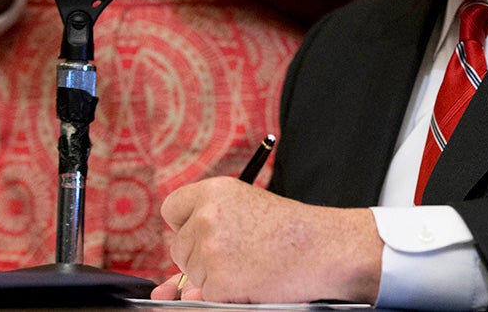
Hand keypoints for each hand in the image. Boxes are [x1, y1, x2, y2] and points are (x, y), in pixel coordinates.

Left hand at [151, 177, 381, 304]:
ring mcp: (211, 250)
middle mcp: (206, 216)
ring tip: (252, 263)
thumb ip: (204, 235)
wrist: (324, 247)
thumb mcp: (246, 212)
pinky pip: (206, 296)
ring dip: (215, 276)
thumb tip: (162, 289)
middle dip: (202, 256)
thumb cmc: (290, 230)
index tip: (206, 233)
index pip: (172, 210)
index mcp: (213, 191)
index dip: (187, 226)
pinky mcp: (219, 280)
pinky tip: (252, 280)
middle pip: (179, 248)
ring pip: (192, 275)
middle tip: (241, 251)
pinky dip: (226, 295)